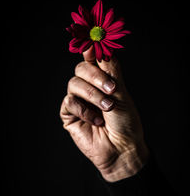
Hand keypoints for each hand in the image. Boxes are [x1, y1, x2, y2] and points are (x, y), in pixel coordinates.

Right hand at [60, 46, 148, 181]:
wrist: (122, 148)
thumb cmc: (126, 122)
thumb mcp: (121, 93)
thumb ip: (109, 70)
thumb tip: (99, 47)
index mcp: (102, 80)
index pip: (93, 59)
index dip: (91, 50)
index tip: (93, 47)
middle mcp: (89, 88)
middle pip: (81, 68)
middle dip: (96, 76)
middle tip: (111, 89)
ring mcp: (79, 101)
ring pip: (74, 83)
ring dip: (92, 95)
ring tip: (107, 108)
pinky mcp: (70, 114)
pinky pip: (69, 102)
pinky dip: (84, 110)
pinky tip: (96, 121)